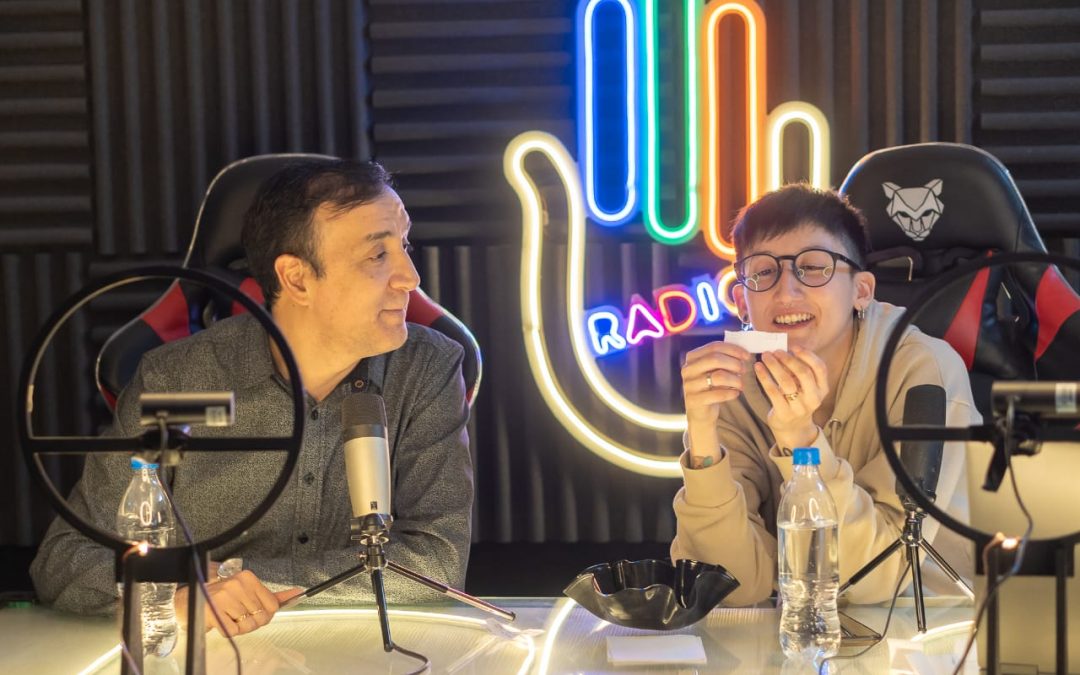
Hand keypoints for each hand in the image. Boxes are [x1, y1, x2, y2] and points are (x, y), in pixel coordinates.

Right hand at [174, 570, 301, 636]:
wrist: (189, 601)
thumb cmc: (222, 598)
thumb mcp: (248, 592)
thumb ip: (273, 596)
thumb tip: (297, 593)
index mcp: (248, 578)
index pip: (272, 606)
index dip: (264, 614)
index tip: (252, 610)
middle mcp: (237, 584)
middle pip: (261, 618)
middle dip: (250, 622)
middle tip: (237, 615)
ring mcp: (224, 596)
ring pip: (247, 625)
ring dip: (239, 627)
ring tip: (228, 617)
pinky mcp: (213, 610)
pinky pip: (233, 631)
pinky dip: (228, 631)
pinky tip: (221, 621)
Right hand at [681, 341, 752, 425]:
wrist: (700, 413)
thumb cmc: (710, 388)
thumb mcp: (713, 371)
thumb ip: (723, 360)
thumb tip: (743, 353)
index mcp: (692, 358)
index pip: (714, 347)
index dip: (733, 350)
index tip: (747, 356)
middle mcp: (688, 370)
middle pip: (714, 359)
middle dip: (734, 363)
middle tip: (744, 370)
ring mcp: (689, 385)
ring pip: (718, 376)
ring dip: (734, 379)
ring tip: (741, 384)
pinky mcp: (695, 400)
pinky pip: (718, 394)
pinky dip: (730, 393)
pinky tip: (736, 393)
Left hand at [753, 345, 827, 449]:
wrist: (792, 427)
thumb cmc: (797, 399)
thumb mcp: (804, 386)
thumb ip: (799, 370)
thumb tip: (785, 349)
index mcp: (822, 389)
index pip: (820, 368)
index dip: (807, 355)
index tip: (793, 346)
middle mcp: (814, 398)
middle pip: (803, 373)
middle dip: (788, 359)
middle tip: (775, 351)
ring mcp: (800, 408)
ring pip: (787, 382)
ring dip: (774, 366)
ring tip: (765, 356)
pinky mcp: (784, 413)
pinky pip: (773, 392)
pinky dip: (764, 377)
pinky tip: (758, 368)